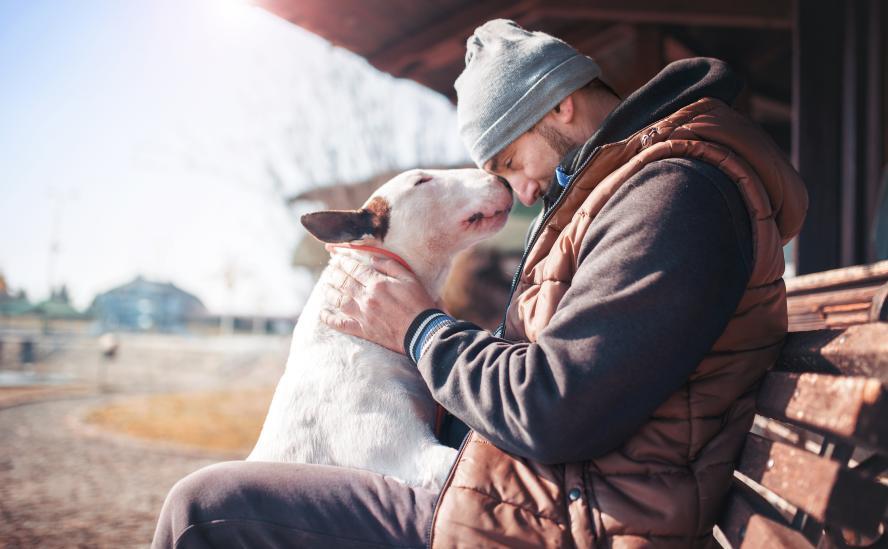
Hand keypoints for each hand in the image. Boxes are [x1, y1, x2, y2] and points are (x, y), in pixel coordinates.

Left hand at [320, 248, 436, 352]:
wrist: (423, 332)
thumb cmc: (419, 304)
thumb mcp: (410, 279)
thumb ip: (390, 266)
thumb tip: (373, 259)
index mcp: (378, 284)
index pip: (355, 269)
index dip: (344, 261)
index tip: (337, 257)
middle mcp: (367, 298)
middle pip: (344, 282)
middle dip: (335, 273)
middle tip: (330, 269)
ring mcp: (363, 315)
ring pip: (338, 301)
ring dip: (329, 292)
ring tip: (325, 286)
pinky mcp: (363, 330)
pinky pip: (341, 324)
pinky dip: (329, 319)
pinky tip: (323, 313)